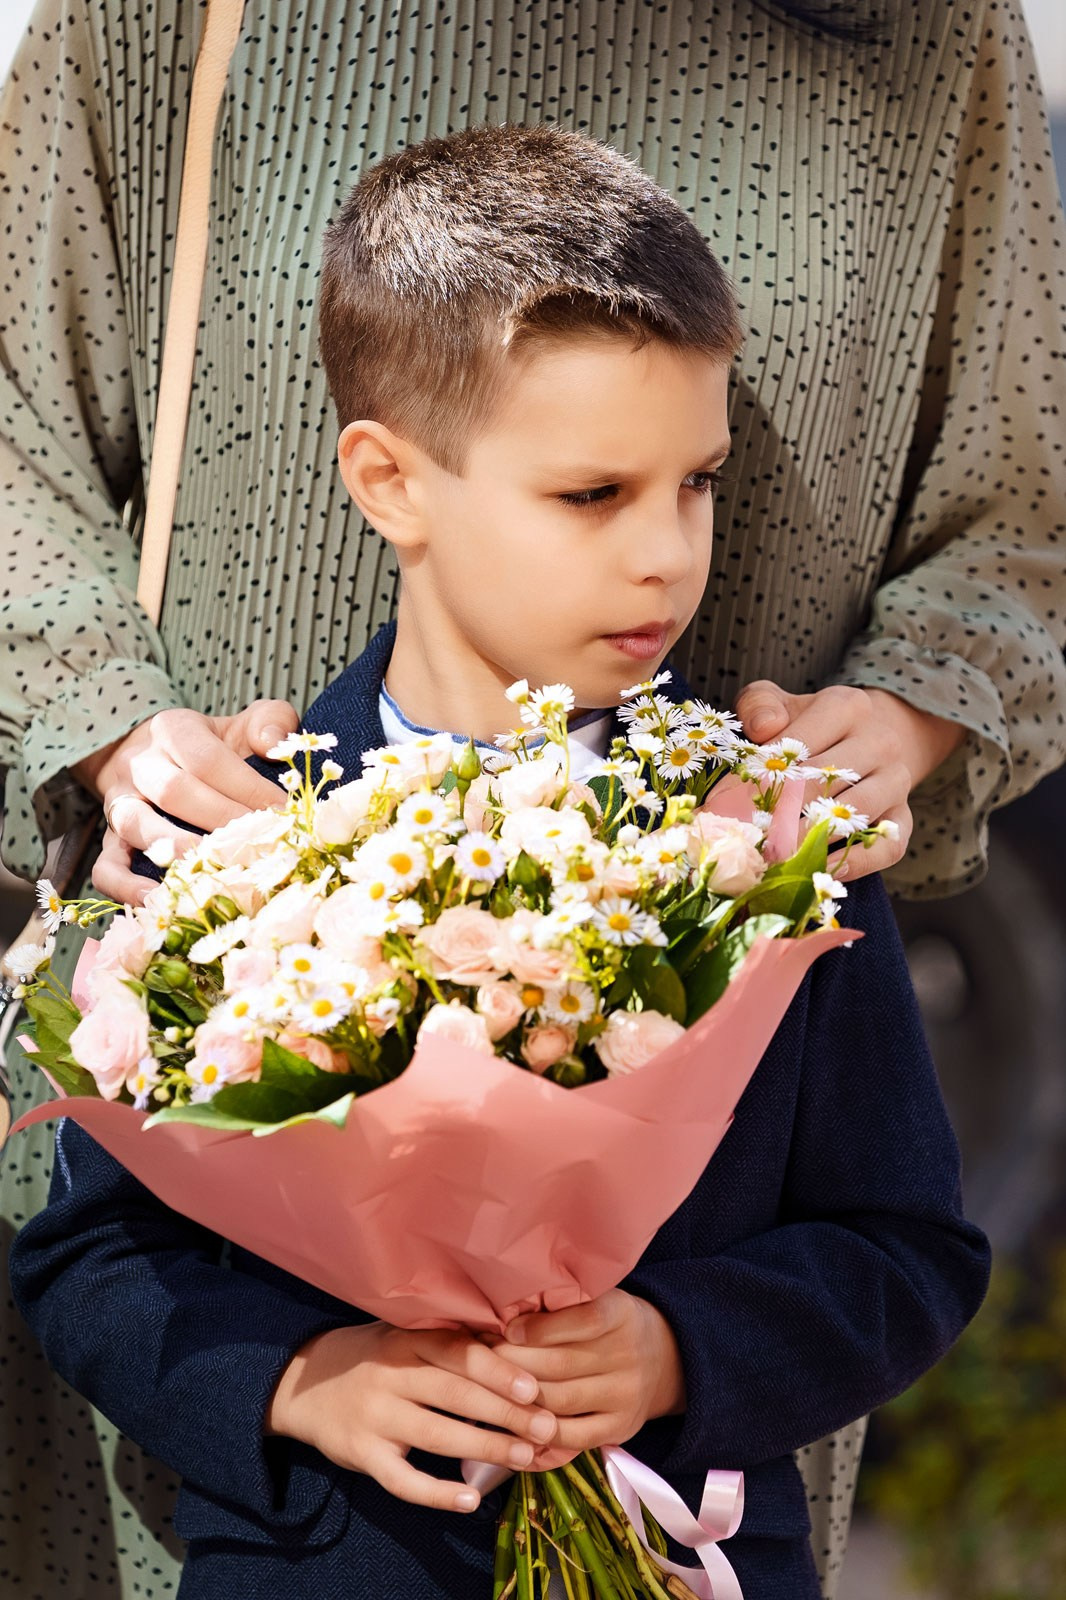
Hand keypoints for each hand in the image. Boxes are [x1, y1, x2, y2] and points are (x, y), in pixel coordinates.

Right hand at [71, 700, 299, 904]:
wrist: (150, 752)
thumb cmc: (211, 746)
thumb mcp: (242, 724)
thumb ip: (270, 722)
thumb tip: (274, 745)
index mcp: (174, 730)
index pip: (209, 760)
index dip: (248, 788)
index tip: (284, 812)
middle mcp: (141, 765)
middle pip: (174, 792)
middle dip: (222, 821)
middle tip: (261, 844)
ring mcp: (120, 803)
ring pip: (136, 825)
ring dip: (178, 851)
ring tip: (217, 870)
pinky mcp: (110, 839)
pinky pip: (105, 865)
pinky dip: (125, 886)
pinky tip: (158, 899)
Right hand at [265, 1321, 558, 1512]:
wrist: (303, 1385)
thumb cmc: (374, 1357)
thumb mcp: (403, 1336)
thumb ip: (447, 1342)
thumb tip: (514, 1344)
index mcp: (406, 1341)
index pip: (457, 1353)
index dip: (497, 1371)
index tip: (534, 1387)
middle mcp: (390, 1376)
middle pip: (455, 1395)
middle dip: (505, 1412)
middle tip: (546, 1426)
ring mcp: (375, 1417)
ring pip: (437, 1435)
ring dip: (485, 1448)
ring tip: (525, 1457)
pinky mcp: (362, 1455)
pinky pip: (403, 1480)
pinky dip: (437, 1493)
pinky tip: (470, 1501)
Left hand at [492, 1289, 684, 1470]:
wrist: (664, 1358)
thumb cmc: (610, 1323)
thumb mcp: (598, 1299)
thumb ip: (561, 1305)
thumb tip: (504, 1314)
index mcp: (621, 1315)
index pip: (583, 1320)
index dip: (541, 1328)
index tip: (507, 1329)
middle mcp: (628, 1356)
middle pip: (561, 1364)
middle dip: (512, 1363)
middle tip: (478, 1359)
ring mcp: (626, 1396)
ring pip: (560, 1401)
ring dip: (516, 1399)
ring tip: (483, 1391)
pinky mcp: (621, 1428)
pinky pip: (574, 1437)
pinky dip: (539, 1435)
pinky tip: (511, 1428)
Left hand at [734, 682, 966, 880]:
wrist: (871, 737)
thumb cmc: (810, 725)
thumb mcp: (781, 703)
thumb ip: (760, 706)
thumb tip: (762, 729)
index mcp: (846, 707)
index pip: (799, 744)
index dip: (762, 775)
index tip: (727, 802)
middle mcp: (879, 742)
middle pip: (827, 779)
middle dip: (782, 811)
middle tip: (747, 836)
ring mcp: (896, 781)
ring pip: (857, 812)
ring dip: (812, 837)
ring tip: (774, 854)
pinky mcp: (904, 816)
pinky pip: (888, 845)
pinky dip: (856, 862)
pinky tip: (819, 868)